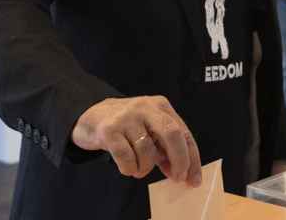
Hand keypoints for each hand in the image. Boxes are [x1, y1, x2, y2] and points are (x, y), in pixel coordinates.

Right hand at [72, 96, 202, 185]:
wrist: (91, 116)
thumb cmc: (126, 126)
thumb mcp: (149, 129)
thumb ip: (165, 147)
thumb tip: (182, 172)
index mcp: (161, 106)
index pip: (184, 133)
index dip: (192, 158)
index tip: (194, 179)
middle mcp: (146, 107)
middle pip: (172, 134)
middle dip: (179, 160)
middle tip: (177, 178)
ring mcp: (127, 117)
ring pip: (147, 150)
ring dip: (146, 168)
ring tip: (139, 169)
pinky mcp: (109, 129)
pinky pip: (126, 157)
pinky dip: (130, 169)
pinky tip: (128, 168)